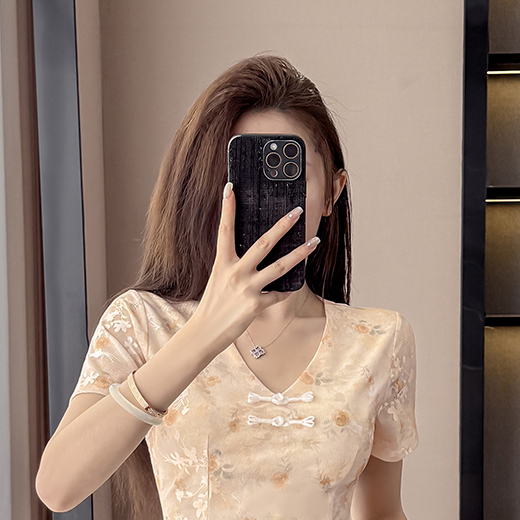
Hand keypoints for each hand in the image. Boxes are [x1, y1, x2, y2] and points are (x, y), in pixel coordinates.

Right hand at [189, 183, 318, 351]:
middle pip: (263, 244)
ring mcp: (247, 289)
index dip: (227, 208)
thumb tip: (254, 253)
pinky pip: (278, 295)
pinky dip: (287, 290)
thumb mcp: (219, 279)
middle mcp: (235, 273)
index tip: (230, 187)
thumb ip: (234, 265)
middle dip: (282, 226)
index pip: (225, 230)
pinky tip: (295, 284)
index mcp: (222, 263)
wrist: (205, 332)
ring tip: (314, 242)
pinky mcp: (256, 306)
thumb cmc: (213, 305)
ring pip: (280, 267)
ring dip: (300, 254)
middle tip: (297, 211)